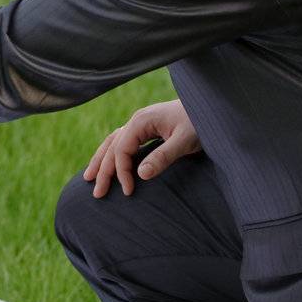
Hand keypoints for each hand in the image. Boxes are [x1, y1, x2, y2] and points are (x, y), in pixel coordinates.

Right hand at [83, 98, 200, 197]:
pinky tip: (110, 164)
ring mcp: (141, 124)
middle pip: (112, 146)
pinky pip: (123, 142)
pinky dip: (113, 154)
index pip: (122, 150)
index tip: (129, 192)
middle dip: (103, 170)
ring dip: (101, 160)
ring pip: (113, 142)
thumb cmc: (200, 123)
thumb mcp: (184, 141)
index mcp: (141, 121)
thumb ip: (163, 156)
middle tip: (97, 193)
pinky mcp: (147, 129)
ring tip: (89, 177)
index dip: (122, 172)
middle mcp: (136, 121)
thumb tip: (140, 174)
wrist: (212, 108)